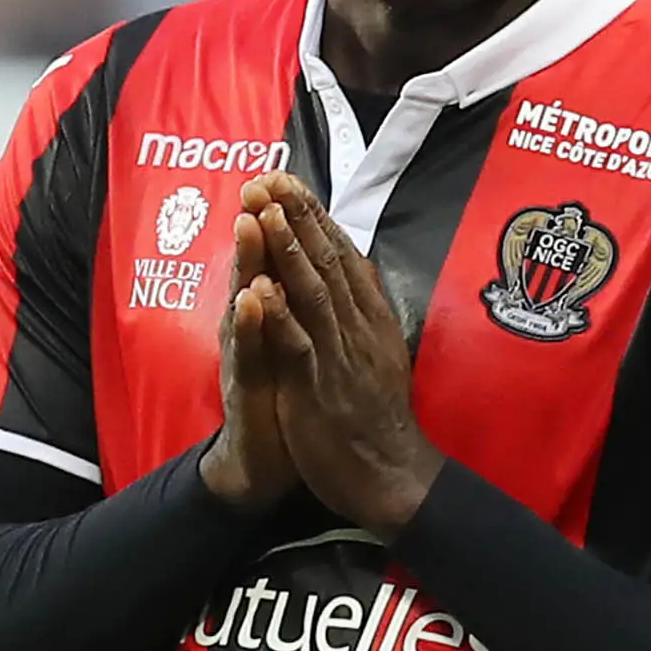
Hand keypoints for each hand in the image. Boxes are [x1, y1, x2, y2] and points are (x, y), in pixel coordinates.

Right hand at [198, 197, 296, 512]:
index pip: (277, 259)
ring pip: (248, 302)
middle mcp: (255, 328)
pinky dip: (251, 325)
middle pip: (258, 267)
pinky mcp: (246, 388)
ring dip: (248, 261)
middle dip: (261, 224)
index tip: (285, 175)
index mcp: (275, 315)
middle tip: (258, 182)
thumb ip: (297, 305)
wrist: (261, 464)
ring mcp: (247, 355)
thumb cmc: (285, 402)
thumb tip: (308, 263)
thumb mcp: (297, 346)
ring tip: (248, 223)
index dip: (283, 219)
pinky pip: (248, 352)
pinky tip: (250, 299)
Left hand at [245, 175, 444, 538]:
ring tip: (268, 211)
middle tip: (271, 175)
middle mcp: (357, 327)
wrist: (391, 476)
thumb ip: (360, 309)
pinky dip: (280, 315)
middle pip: (327, 261)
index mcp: (367, 317)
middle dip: (297, 216)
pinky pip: (299, 346)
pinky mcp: (320, 387)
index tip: (288, 178)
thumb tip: (350, 268)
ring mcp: (340, 355)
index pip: (341, 254)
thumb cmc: (373, 414)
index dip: (314, 215)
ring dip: (289, 250)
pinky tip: (260, 289)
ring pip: (313, 293)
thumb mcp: (373, 350)